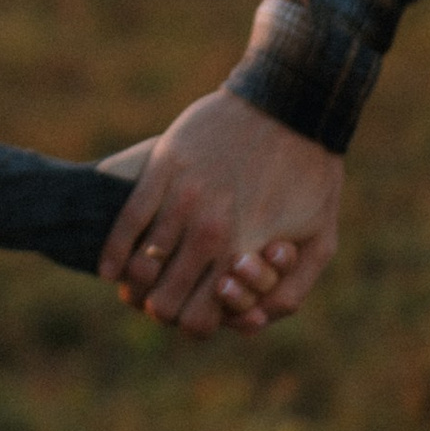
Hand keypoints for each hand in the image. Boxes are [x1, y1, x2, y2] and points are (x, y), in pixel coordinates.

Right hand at [99, 84, 342, 335]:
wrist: (290, 104)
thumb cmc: (312, 175)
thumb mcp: (320, 240)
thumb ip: (291, 290)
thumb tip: (252, 324)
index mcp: (245, 252)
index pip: (200, 319)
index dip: (192, 326)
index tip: (195, 314)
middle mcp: (210, 232)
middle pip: (164, 301)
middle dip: (161, 310)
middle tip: (164, 302)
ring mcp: (183, 200)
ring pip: (141, 265)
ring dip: (135, 285)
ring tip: (138, 285)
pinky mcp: (163, 169)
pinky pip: (126, 222)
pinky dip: (113, 254)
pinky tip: (109, 270)